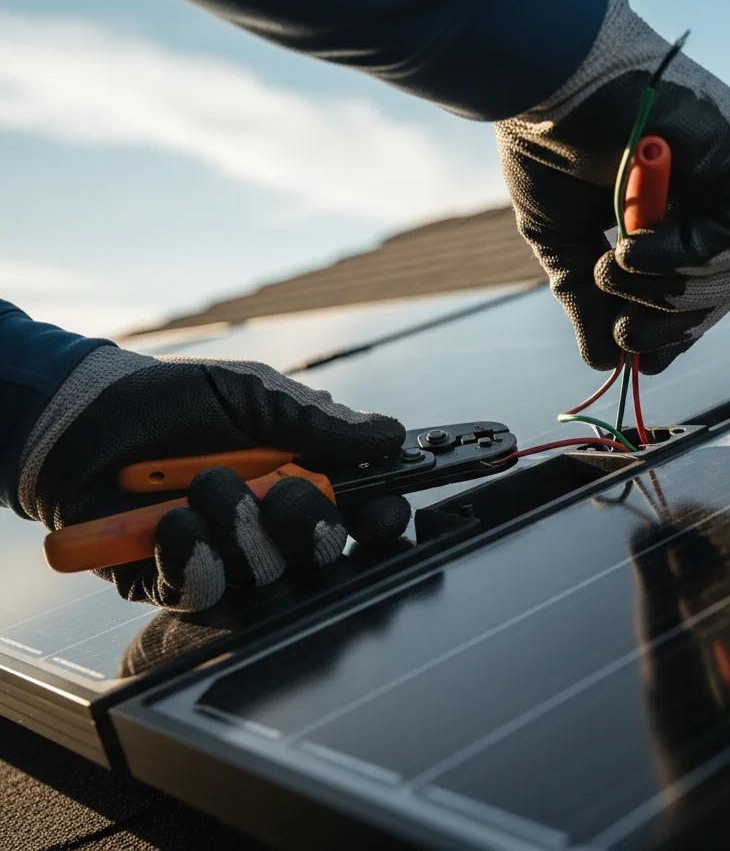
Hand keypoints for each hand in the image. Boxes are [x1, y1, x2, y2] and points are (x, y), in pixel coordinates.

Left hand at [17, 347, 409, 611]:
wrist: (84, 415)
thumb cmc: (174, 400)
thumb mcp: (252, 394)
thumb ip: (318, 420)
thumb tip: (390, 434)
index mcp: (304, 479)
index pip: (362, 514)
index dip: (380, 518)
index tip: (381, 509)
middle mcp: (272, 526)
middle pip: (324, 554)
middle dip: (309, 524)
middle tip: (281, 490)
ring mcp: (225, 557)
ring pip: (265, 573)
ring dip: (238, 527)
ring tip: (203, 485)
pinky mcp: (172, 581)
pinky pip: (202, 590)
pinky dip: (191, 556)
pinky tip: (171, 522)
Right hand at [496, 0, 729, 374]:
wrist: (543, 78)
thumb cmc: (550, 144)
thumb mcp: (567, 240)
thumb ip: (591, 299)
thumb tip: (602, 364)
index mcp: (688, 201)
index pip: (705, 283)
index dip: (678, 329)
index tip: (639, 361)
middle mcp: (726, 185)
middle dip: (677, 324)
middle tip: (626, 338)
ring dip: (672, 293)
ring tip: (612, 269)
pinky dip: (684, 259)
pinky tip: (633, 251)